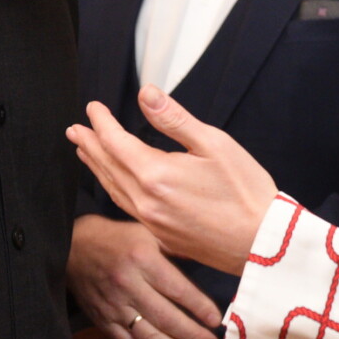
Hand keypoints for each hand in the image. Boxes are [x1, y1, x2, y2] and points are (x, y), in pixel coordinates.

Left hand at [67, 86, 277, 275]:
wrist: (263, 243)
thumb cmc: (246, 192)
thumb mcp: (214, 144)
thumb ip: (174, 119)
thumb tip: (146, 94)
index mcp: (156, 176)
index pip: (116, 143)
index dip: (102, 123)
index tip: (93, 108)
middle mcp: (146, 202)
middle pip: (108, 167)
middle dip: (90, 145)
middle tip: (75, 129)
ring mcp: (152, 222)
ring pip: (114, 189)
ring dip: (97, 167)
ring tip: (86, 152)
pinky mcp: (162, 236)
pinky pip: (127, 206)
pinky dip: (113, 188)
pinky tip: (115, 183)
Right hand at [68, 215, 220, 338]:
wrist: (72, 248)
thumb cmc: (118, 238)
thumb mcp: (148, 233)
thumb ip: (175, 249)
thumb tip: (205, 259)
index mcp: (142, 259)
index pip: (177, 289)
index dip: (199, 307)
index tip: (215, 320)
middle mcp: (128, 285)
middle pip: (165, 317)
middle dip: (192, 335)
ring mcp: (114, 306)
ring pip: (148, 336)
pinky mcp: (103, 321)